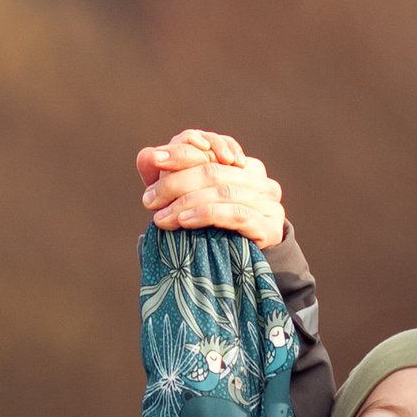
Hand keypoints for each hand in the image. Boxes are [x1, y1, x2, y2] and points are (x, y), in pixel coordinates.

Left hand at [137, 130, 287, 245]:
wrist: (246, 267)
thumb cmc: (213, 228)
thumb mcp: (190, 198)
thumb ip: (169, 175)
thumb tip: (146, 155)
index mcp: (244, 166)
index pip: (212, 150)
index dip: (183, 153)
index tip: (155, 159)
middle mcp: (260, 180)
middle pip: (214, 171)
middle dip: (176, 183)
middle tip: (149, 200)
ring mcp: (269, 203)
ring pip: (222, 192)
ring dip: (185, 204)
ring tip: (161, 217)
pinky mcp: (270, 227)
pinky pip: (235, 214)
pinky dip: (206, 215)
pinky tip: (184, 222)